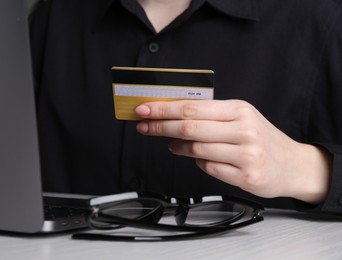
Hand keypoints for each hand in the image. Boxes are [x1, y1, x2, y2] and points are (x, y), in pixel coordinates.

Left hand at [135, 99, 330, 203]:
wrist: (293, 165)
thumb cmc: (261, 139)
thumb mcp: (241, 118)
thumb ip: (211, 115)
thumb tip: (173, 114)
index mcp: (239, 110)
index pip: (192, 107)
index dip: (164, 109)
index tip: (144, 110)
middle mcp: (243, 130)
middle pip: (189, 127)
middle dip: (160, 126)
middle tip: (143, 126)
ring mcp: (245, 154)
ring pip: (196, 149)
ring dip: (176, 147)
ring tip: (171, 145)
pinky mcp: (245, 176)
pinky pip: (208, 168)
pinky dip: (196, 162)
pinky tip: (196, 158)